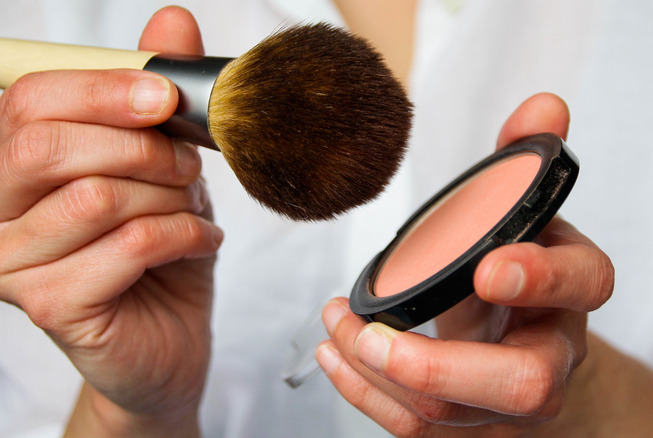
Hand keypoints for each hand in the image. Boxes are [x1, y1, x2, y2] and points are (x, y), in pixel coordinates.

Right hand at [0, 7, 219, 435]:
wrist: (169, 334)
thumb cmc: (157, 247)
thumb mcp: (163, 164)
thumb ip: (156, 96)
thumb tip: (172, 21)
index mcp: (12, 166)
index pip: (29, 102)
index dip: (102, 89)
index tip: (165, 97)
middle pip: (46, 143)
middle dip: (142, 146)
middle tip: (189, 165)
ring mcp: (11, 265)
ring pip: (96, 196)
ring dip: (170, 196)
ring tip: (194, 208)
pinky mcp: (50, 305)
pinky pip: (129, 244)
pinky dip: (185, 234)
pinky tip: (201, 242)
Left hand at [317, 93, 614, 436]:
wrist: (528, 347)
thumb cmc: (519, 276)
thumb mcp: (521, 217)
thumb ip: (520, 164)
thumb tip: (544, 106)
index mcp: (571, 291)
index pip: (584, 284)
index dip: (543, 278)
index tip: (488, 267)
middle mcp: (551, 357)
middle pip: (524, 384)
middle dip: (439, 363)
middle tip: (372, 331)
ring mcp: (511, 406)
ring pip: (451, 412)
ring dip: (377, 372)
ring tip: (336, 326)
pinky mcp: (471, 428)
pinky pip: (419, 429)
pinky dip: (367, 394)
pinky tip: (335, 355)